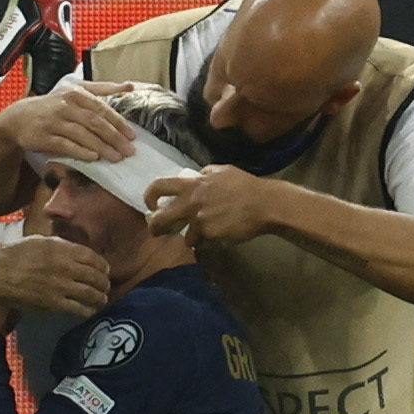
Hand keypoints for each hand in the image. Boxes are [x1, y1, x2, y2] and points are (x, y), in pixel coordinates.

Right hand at [0, 81, 137, 165]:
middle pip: (94, 122)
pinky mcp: (44, 137)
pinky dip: (81, 152)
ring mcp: (53, 122)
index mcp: (75, 93)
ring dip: (101, 147)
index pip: (101, 108)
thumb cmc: (54, 105)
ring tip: (116, 157)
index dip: (118, 122)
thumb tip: (130, 85)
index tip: (132, 135)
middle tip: (129, 150)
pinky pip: (66, 145)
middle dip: (114, 137)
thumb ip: (102, 89)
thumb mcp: (75, 91)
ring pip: (82, 135)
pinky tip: (94, 158)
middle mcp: (65, 106)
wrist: (19, 118)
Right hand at [0, 234, 110, 317]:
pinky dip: (88, 311)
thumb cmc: (14, 254)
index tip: (104, 270)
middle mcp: (66, 267)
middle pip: (96, 277)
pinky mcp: (54, 304)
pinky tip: (89, 311)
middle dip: (104, 283)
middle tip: (105, 287)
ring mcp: (61, 287)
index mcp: (62, 249)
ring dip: (100, 298)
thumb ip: (60, 246)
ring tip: (101, 300)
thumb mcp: (40, 241)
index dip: (102, 265)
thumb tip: (75, 252)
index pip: (93, 258)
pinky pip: (79, 309)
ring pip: (92, 294)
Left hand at [146, 167, 289, 243]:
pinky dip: (208, 241)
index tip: (149, 204)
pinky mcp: (211, 236)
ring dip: (192, 236)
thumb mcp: (221, 171)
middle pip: (161, 219)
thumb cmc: (245, 185)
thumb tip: (196, 176)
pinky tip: (220, 233)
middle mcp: (192, 203)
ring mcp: (200, 221)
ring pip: (186, 236)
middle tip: (157, 231)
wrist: (264, 204)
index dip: (148, 196)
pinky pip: (203, 242)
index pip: (160, 186)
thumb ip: (205, 174)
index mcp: (193, 185)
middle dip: (155, 227)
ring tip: (206, 231)